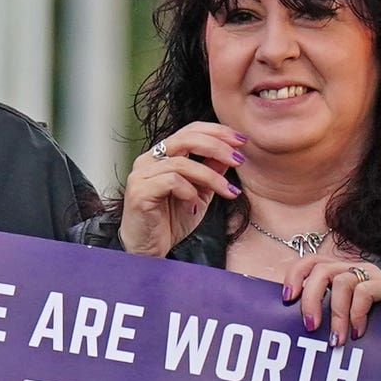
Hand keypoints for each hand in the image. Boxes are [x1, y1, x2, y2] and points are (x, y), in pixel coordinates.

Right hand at [119, 121, 242, 254]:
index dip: (218, 132)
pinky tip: (193, 205)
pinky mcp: (138, 192)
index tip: (242, 142)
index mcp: (161, 155)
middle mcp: (148, 160)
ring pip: (182, 163)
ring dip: (211, 177)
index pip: (190, 130)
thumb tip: (231, 153)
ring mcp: (140, 175)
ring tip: (227, 191)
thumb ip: (211, 172)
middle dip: (218, 147)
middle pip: (186, 138)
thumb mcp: (200, 193)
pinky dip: (189, 191)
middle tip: (239, 161)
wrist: (149, 250)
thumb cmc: (170, 222)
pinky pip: (171, 181)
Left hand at [281, 246, 380, 340]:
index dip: (295, 276)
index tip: (287, 299)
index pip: (310, 262)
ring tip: (336, 339)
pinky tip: (357, 332)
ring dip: (336, 314)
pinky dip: (356, 314)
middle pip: (322, 270)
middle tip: (310, 326)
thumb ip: (317, 312)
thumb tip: (286, 321)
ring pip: (342, 282)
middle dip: (311, 300)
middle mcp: (353, 269)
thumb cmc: (366, 327)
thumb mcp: (336, 318)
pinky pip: (365, 292)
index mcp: (337, 273)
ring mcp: (373, 275)